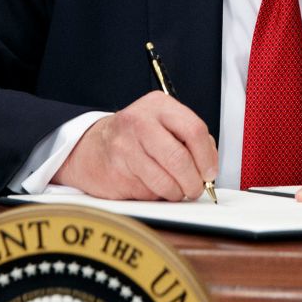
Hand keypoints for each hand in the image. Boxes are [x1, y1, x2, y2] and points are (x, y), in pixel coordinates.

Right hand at [51, 91, 217, 200]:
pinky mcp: (116, 172)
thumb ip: (189, 139)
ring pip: (165, 181)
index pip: (194, 130)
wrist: (92, 147)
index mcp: (158, 105)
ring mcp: (125, 147)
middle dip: (193, 181)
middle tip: (195, 188)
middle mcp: (140, 122)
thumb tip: (209, 166)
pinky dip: (157, 196)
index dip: (207, 157)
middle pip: (179, 158)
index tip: (209, 172)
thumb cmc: (136, 137)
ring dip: (176, 193)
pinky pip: (148, 192)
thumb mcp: (163, 123)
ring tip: (175, 190)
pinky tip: (152, 186)